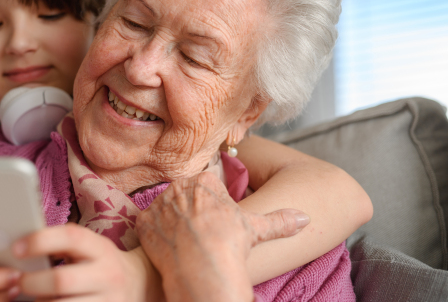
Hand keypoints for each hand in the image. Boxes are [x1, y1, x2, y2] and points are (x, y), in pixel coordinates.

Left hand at [14, 223, 156, 301]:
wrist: (138, 285)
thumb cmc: (100, 263)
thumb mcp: (89, 247)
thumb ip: (62, 244)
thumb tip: (20, 245)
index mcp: (101, 249)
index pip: (71, 238)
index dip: (40, 241)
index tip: (17, 249)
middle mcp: (108, 276)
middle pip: (61, 280)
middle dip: (32, 282)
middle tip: (20, 281)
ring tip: (33, 298)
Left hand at [136, 171, 309, 301]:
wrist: (202, 267)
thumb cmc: (230, 244)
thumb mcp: (257, 228)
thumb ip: (279, 220)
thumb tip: (306, 219)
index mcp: (204, 181)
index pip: (205, 186)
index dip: (211, 205)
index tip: (215, 220)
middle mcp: (178, 187)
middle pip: (183, 195)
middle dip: (191, 211)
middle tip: (200, 233)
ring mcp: (158, 204)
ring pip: (165, 208)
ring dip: (172, 221)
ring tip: (185, 242)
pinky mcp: (144, 222)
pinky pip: (147, 224)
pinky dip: (155, 235)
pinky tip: (167, 247)